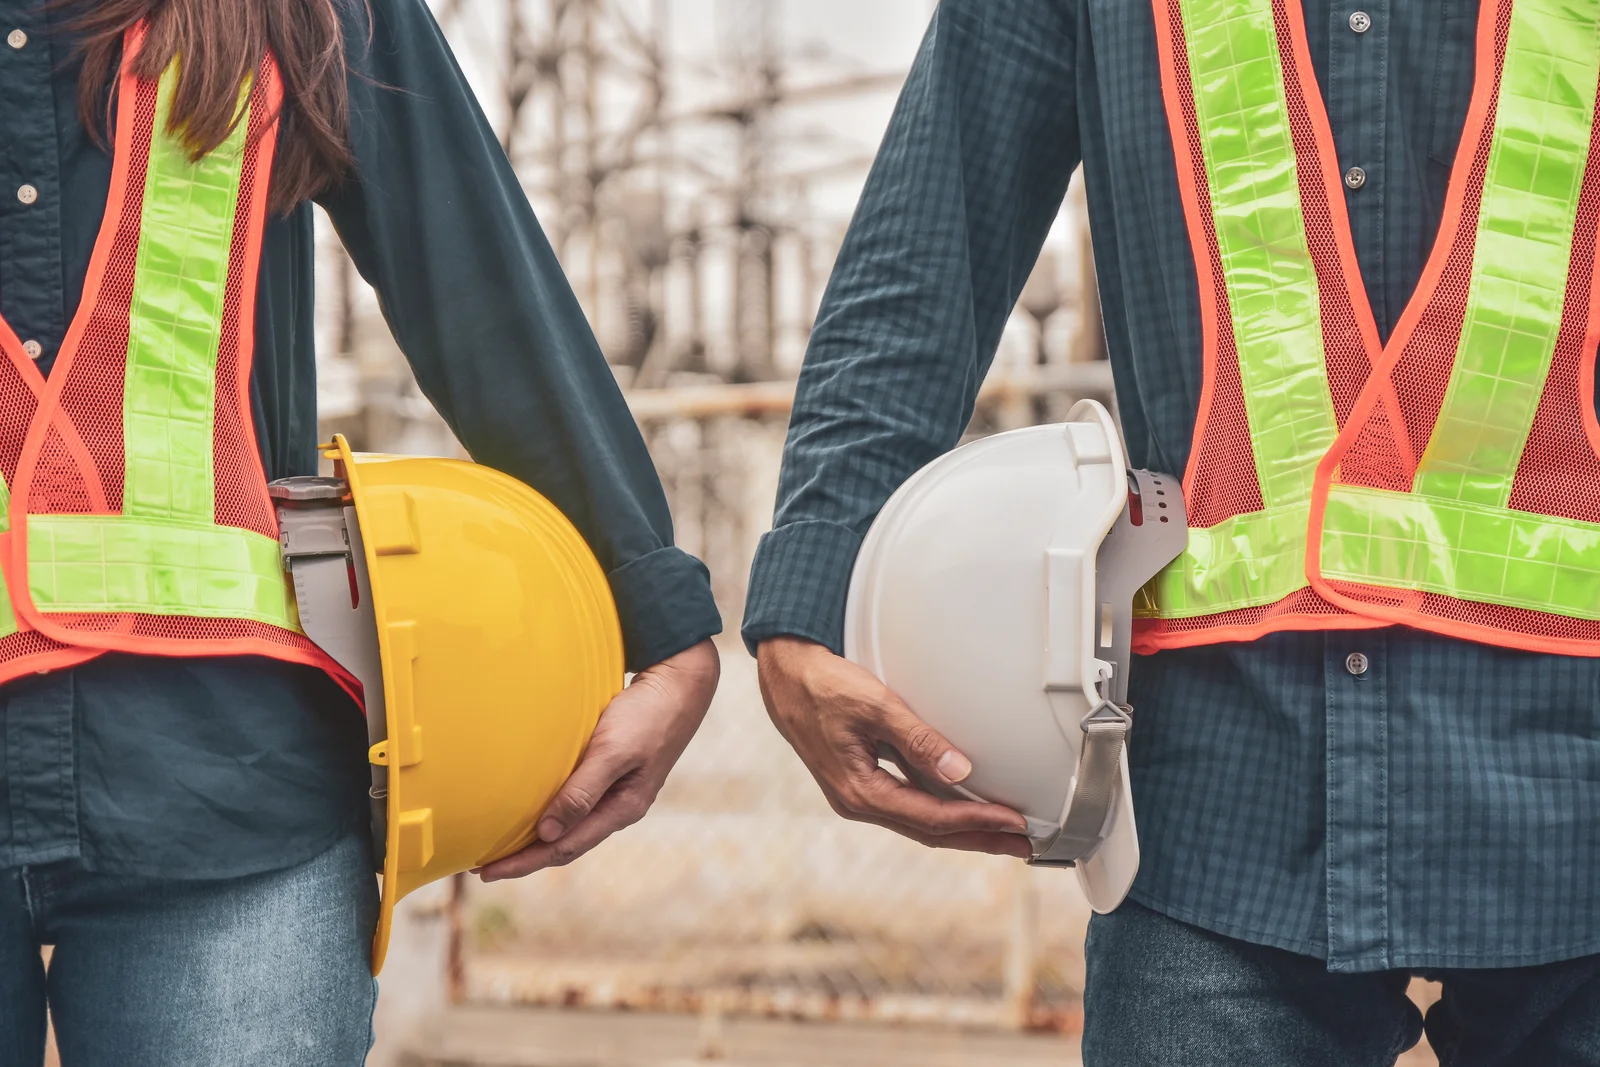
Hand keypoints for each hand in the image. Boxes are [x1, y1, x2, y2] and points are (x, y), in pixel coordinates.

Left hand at [477, 638, 719, 880]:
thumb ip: (582, 792)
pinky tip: (536, 809)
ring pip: (571, 825)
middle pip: (566, 844)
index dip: (524, 863)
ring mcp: (617, 790)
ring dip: (538, 838)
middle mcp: (619, 806)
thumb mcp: (613, 752)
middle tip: (484, 867)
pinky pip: (576, 803)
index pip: (564, 848)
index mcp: (622, 808)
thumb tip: (547, 833)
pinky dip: (551, 812)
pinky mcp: (613, 771)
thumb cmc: (647, 715)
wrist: (679, 684)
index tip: (487, 872)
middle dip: (526, 858)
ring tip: (505, 845)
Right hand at [757, 636, 1031, 856]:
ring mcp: (858, 794)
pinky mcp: (861, 781)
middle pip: (930, 832)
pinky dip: (941, 809)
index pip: (932, 818)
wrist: (784, 675)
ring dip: (963, 828)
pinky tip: (963, 806)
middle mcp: (858, 801)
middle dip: (979, 838)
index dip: (977, 821)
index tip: (1014, 821)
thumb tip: (960, 773)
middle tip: (1023, 843)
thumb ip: (918, 740)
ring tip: (1003, 831)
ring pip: (920, 821)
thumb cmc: (822, 685)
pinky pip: (909, 804)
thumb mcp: (875, 705)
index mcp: (860, 791)